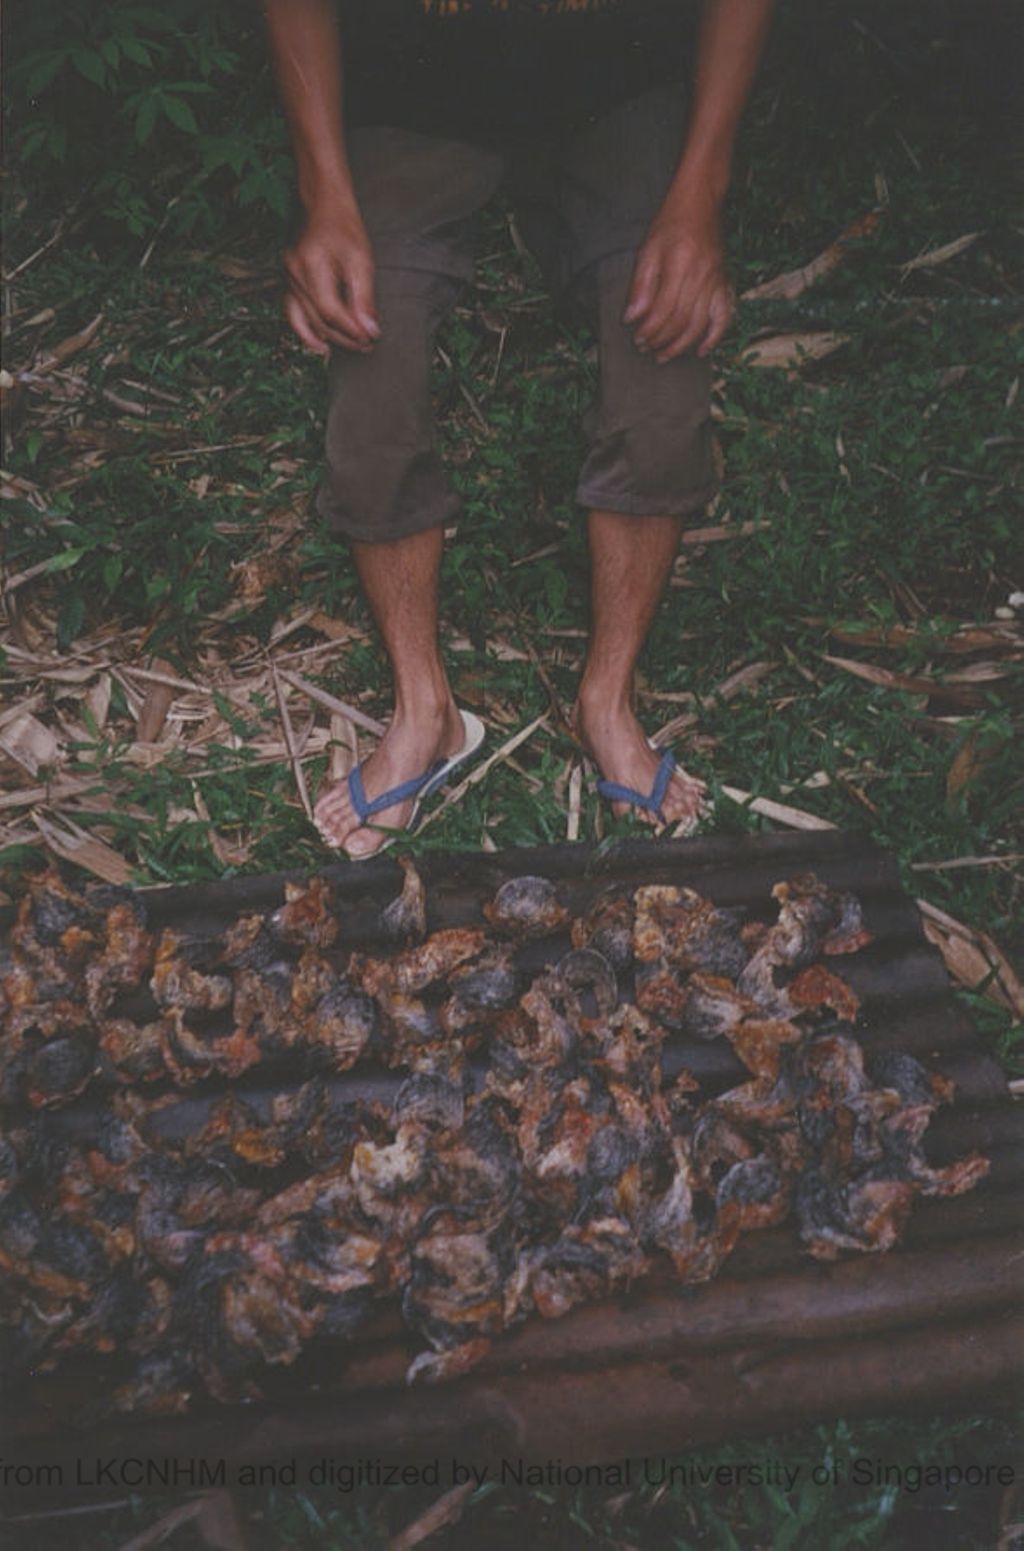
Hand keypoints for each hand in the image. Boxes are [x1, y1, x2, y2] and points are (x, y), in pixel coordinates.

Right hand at [283, 203, 378, 355]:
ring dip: (326, 339)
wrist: (324, 206)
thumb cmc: (344, 228)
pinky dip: (306, 331)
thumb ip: (365, 298)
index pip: (330, 310)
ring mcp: (288, 278)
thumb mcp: (362, 260)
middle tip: (366, 345)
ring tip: (345, 350)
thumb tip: (370, 330)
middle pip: (318, 319)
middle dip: (343, 337)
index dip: (351, 329)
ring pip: (304, 320)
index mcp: (311, 264)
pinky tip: (321, 344)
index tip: (370, 338)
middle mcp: (294, 273)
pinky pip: (293, 313)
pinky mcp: (289, 282)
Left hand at [624, 203, 733, 363]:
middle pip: (682, 320)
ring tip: (665, 355)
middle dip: (662, 340)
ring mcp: (716, 281)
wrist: (701, 202)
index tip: (637, 338)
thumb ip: (640, 286)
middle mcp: (702, 276)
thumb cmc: (671, 223)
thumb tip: (632, 318)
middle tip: (647, 349)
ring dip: (682, 345)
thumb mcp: (648, 249)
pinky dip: (715, 336)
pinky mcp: (725, 283)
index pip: (664, 309)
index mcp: (680, 265)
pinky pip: (724, 316)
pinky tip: (701, 350)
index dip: (650, 330)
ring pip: (701, 324)